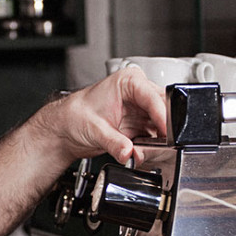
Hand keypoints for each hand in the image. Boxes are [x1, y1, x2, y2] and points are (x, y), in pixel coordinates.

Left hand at [27, 67, 167, 166]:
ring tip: (143, 151)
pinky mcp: (141, 125)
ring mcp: (141, 109)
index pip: (154, 97)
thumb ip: (115, 143)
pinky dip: (152, 147)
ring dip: (157, 141)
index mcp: (128, 82)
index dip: (163, 116)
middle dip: (163, 130)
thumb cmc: (76, 116)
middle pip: (164, 109)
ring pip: (163, 124)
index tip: (168, 133)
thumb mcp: (95, 130)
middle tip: (161, 146)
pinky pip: (155, 136)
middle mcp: (138, 93)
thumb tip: (129, 153)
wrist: (67, 128)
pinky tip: (141, 151)